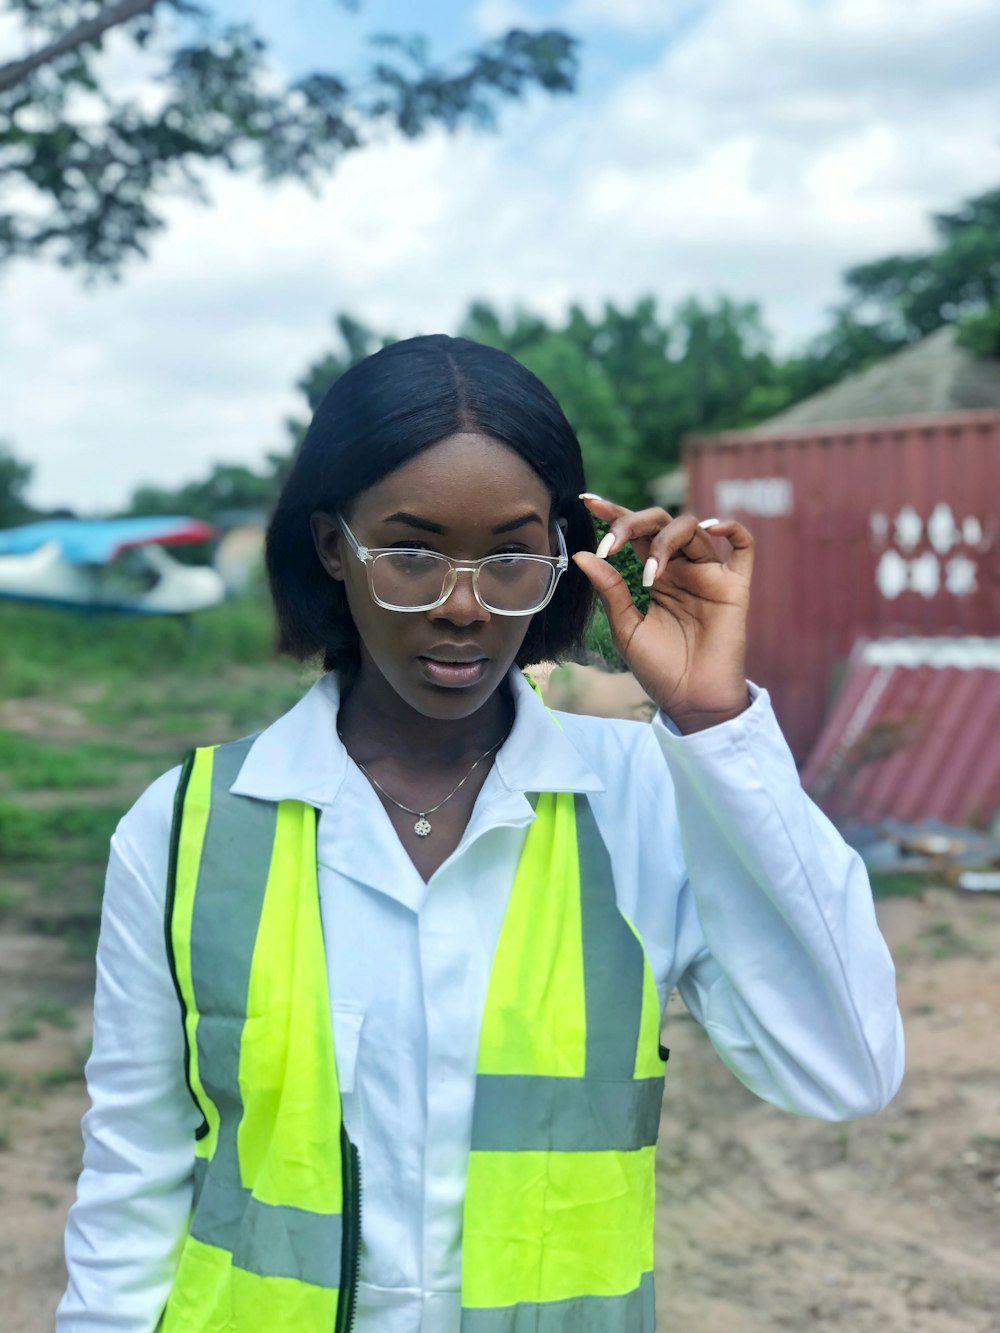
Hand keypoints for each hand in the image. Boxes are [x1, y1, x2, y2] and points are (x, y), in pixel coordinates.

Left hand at [573, 495, 753, 732]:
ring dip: (665, 541)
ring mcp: (709, 574)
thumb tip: (584, 555)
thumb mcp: (626, 629)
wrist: (690, 700)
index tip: (588, 502)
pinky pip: (744, 547)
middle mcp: (681, 568)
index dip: (613, 513)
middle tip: (611, 545)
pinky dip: (732, 528)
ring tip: (651, 574)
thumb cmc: (659, 669)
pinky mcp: (735, 587)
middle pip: (660, 522)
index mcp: (654, 574)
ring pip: (692, 528)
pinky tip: (711, 529)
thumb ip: (610, 590)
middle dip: (632, 524)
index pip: (634, 533)